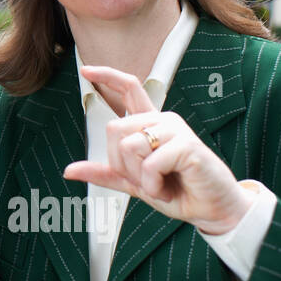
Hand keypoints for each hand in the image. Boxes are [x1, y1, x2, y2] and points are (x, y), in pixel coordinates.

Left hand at [64, 64, 254, 234]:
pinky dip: (152, 184)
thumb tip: (69, 170)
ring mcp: (175, 130)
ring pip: (129, 145)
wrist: (211, 210)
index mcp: (150, 125)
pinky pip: (150, 162)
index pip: (129, 89)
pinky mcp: (187, 145)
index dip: (107, 76)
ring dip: (138, 176)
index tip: (86, 70)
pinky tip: (166, 189)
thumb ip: (104, 173)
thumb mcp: (133, 183)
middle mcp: (162, 121)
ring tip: (159, 185)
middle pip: (114, 128)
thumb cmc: (177, 191)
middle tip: (144, 180)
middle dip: (120, 163)